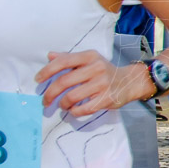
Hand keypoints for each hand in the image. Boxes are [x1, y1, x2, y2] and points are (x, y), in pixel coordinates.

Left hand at [35, 51, 150, 115]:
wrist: (129, 82)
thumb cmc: (104, 71)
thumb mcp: (89, 60)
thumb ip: (69, 58)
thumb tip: (49, 56)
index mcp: (90, 56)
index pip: (63, 62)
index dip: (47, 71)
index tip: (38, 80)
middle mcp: (97, 68)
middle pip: (64, 82)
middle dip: (50, 93)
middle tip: (45, 101)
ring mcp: (102, 84)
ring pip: (72, 97)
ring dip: (62, 104)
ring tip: (62, 105)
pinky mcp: (107, 99)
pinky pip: (83, 109)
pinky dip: (74, 111)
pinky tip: (73, 110)